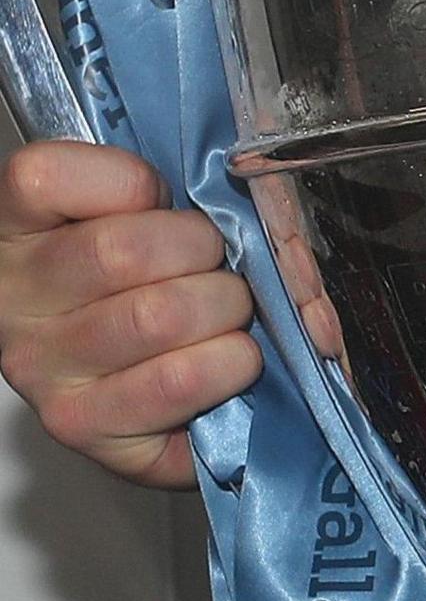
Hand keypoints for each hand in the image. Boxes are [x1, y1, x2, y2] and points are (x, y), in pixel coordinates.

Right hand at [0, 139, 263, 487]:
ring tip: (227, 314)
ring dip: (225, 308)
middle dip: (203, 250)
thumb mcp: (144, 221)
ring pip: (159, 316)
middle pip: (122, 251)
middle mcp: (12, 299)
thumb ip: (158, 197)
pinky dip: (230, 364)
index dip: (130, 182)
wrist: (146, 390)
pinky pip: (178, 381)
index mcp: (18, 231)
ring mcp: (38, 366)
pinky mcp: (81, 423)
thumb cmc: (153, 286)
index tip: (163, 201)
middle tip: (218, 265)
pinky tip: (230, 360)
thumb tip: (227, 184)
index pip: (44, 177)